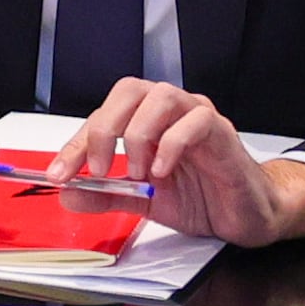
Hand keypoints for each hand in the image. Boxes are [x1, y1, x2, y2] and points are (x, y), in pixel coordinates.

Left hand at [56, 79, 304, 246]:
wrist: (245, 216)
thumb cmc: (200, 198)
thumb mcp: (143, 202)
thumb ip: (107, 195)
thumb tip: (67, 193)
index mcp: (148, 120)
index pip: (103, 115)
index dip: (76, 143)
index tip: (59, 174)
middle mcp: (171, 110)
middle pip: (129, 90)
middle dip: (104, 128)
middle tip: (96, 168)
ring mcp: (198, 117)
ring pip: (161, 97)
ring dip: (139, 135)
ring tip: (138, 174)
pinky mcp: (222, 133)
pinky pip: (196, 122)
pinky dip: (172, 146)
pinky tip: (163, 174)